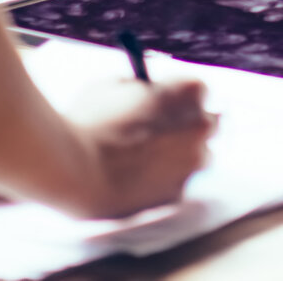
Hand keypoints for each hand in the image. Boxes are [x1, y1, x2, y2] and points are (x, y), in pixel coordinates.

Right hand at [61, 75, 217, 218]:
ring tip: (146, 158)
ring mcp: (192, 163)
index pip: (198, 90)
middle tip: (161, 130)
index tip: (162, 103)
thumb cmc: (89, 121)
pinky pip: (178, 184)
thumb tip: (139, 94)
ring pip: (199, 157)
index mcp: (188, 91)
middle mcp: (200, 126)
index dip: (177, 97)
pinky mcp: (177, 194)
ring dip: (180, 156)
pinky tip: (137, 179)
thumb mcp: (111, 86)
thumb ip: (136, 88)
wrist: (75, 170)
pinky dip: (164, 182)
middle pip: (207, 122)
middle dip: (188, 125)